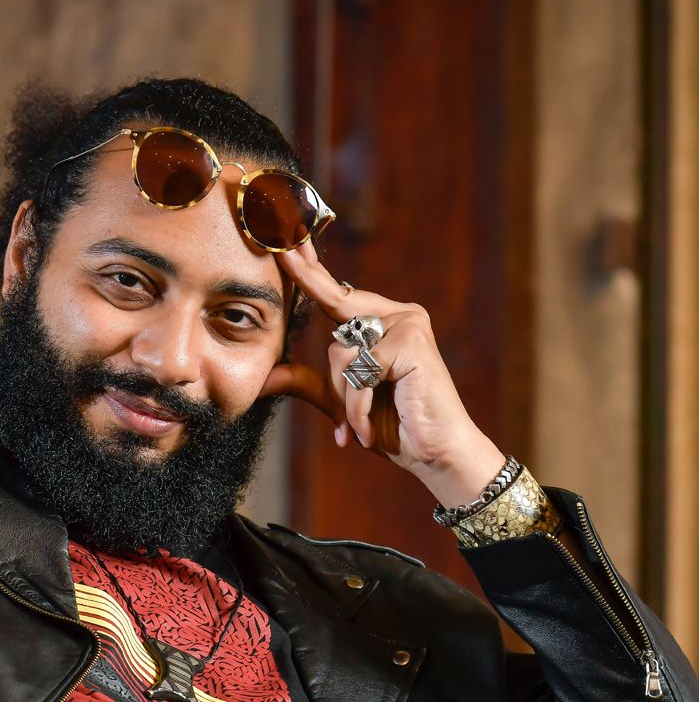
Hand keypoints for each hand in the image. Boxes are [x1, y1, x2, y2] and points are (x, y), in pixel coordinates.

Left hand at [260, 240, 506, 507]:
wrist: (435, 455)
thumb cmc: (394, 426)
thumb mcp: (344, 401)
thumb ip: (310, 383)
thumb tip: (266, 376)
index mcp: (381, 321)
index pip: (336, 294)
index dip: (309, 271)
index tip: (286, 246)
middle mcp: (397, 315)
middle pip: (333, 318)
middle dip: (320, 351)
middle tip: (290, 268)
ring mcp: (407, 324)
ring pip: (341, 353)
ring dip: (344, 400)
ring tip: (358, 427)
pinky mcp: (411, 342)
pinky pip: (359, 373)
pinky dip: (358, 407)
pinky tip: (367, 430)